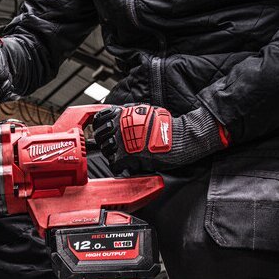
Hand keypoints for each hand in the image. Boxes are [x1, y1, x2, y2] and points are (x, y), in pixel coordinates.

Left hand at [93, 104, 228, 173]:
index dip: (99, 128)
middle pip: (100, 137)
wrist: (179, 137)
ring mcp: (122, 141)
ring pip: (106, 151)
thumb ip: (129, 114)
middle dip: (105, 143)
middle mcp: (119, 126)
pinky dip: (119, 167)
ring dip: (112, 155)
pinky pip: (115, 165)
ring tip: (121, 157)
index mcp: (122, 114)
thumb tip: (118, 117)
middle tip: (113, 148)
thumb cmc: (166, 126)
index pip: (99, 120)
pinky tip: (125, 166)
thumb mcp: (145, 111)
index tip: (102, 133)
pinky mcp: (128, 156)